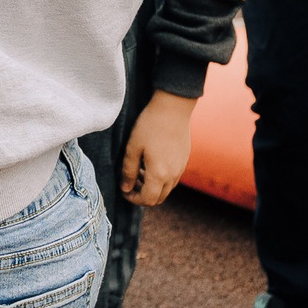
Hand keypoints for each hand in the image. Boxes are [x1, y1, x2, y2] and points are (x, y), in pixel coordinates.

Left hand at [119, 91, 195, 206]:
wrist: (173, 108)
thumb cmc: (149, 126)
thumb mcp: (132, 148)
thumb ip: (128, 171)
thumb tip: (125, 188)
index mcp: (159, 174)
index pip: (147, 199)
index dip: (133, 199)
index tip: (123, 190)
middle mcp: (173, 175)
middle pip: (159, 198)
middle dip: (143, 195)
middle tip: (130, 183)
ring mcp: (181, 168)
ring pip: (167, 189)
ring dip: (152, 187)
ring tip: (139, 171)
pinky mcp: (184, 160)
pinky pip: (173, 178)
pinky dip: (161, 179)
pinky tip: (151, 164)